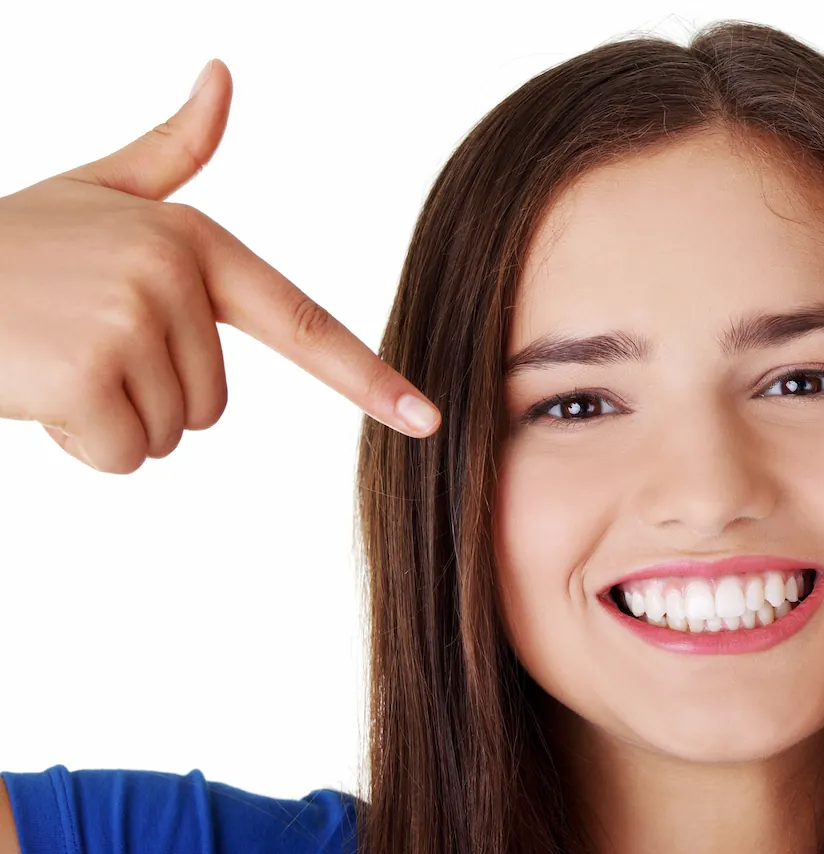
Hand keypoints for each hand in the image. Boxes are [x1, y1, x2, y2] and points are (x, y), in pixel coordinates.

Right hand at [0, 59, 440, 474]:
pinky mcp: (89, 373)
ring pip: (167, 434)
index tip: (427, 417)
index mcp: (194, 242)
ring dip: (106, 418)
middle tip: (75, 343)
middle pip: (212, 405)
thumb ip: (172, 152)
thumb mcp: (95, 191)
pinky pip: (121, 454)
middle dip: (143, 395)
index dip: (369, 377)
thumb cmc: (7, 246)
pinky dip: (76, 443)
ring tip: (51, 357)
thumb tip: (222, 75)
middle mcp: (175, 276)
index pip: (301, 321)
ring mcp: (133, 321)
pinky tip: (34, 388)